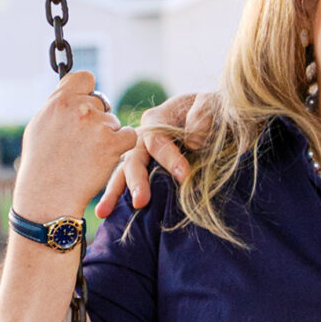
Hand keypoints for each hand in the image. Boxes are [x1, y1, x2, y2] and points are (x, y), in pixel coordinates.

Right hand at [13, 72, 139, 221]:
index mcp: (60, 100)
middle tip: (82, 143)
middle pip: (101, 103)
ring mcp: (97, 124)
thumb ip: (58, 106)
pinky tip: (104, 158)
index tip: (84, 105)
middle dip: (96, 119)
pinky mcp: (113, 143)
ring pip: (114, 122)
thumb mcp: (40, 125)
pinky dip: (121, 146)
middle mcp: (79, 108)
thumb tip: (73, 93)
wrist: (48, 194)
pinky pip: (129, 136)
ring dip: (107, 136)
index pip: (85, 78)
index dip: (87, 92)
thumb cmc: (41, 164)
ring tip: (87, 156)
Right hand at [95, 91, 215, 216]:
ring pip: (123, 174)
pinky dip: (118, 200)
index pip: (157, 141)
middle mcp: (144, 138)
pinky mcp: (146, 173)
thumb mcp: (213, 105)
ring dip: (114, 193)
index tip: (184, 176)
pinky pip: (129, 185)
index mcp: (158, 120)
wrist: (216, 123)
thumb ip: (204, 114)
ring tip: (104, 213)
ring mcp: (142, 156)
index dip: (169, 158)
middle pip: (134, 159)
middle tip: (141, 202)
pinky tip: (108, 216)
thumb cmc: (214, 112)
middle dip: (136, 181)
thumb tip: (193, 139)